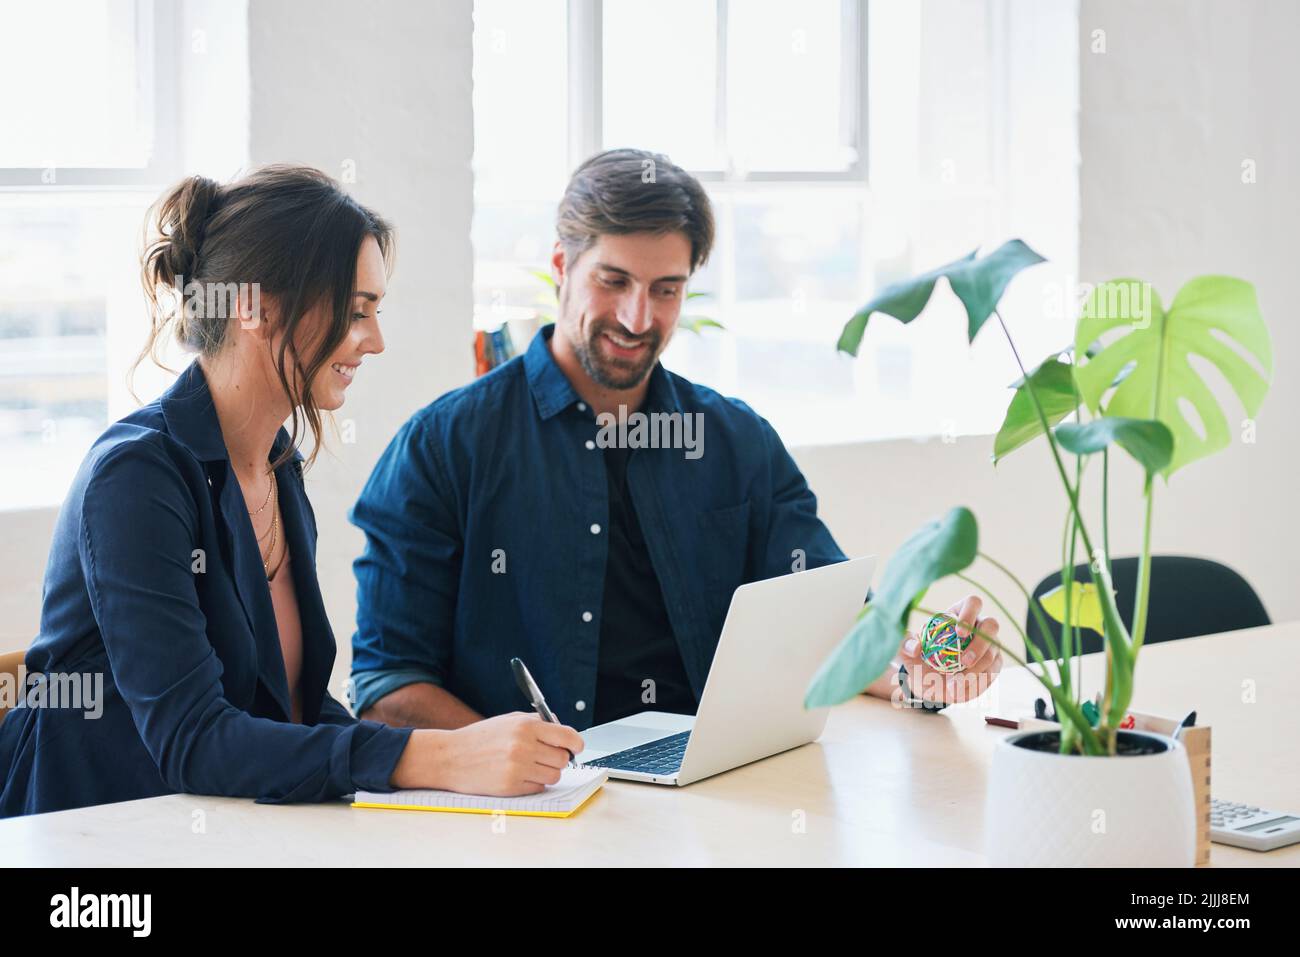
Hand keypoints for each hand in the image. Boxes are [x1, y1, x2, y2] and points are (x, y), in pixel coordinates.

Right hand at [395, 712, 584, 795]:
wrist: (449, 757)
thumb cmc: (480, 738)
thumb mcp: (508, 720)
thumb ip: (537, 722)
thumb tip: (563, 729)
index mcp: (525, 726)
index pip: (567, 736)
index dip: (576, 743)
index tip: (576, 747)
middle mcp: (523, 746)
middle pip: (563, 759)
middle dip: (559, 758)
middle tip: (547, 757)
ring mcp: (517, 768)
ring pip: (553, 776)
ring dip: (547, 773)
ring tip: (531, 766)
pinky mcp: (510, 787)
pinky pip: (538, 788)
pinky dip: (533, 783)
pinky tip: (519, 775)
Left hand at [898, 595, 1002, 705]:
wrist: (930, 683)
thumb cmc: (920, 660)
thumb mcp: (907, 653)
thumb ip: (906, 646)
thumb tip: (916, 647)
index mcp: (958, 614)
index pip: (972, 603)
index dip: (969, 614)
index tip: (959, 633)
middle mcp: (979, 626)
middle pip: (991, 626)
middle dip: (979, 644)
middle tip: (963, 661)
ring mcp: (990, 645)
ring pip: (992, 653)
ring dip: (975, 671)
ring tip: (953, 684)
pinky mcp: (994, 664)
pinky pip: (992, 673)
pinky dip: (976, 683)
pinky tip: (958, 690)